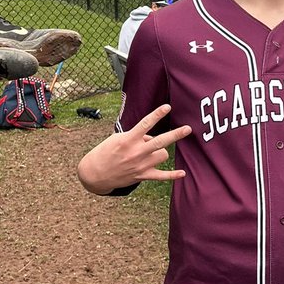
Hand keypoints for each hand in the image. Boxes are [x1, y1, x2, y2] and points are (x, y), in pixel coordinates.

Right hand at [77, 105, 191, 193]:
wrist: (95, 174)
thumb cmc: (105, 152)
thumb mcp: (117, 138)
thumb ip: (136, 136)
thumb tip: (151, 138)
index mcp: (128, 139)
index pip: (145, 124)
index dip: (157, 114)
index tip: (168, 107)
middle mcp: (136, 152)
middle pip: (160, 141)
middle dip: (176, 135)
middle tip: (188, 129)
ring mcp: (140, 165)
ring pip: (162, 154)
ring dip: (160, 151)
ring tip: (149, 153)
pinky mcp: (142, 176)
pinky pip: (161, 176)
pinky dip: (172, 175)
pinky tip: (182, 173)